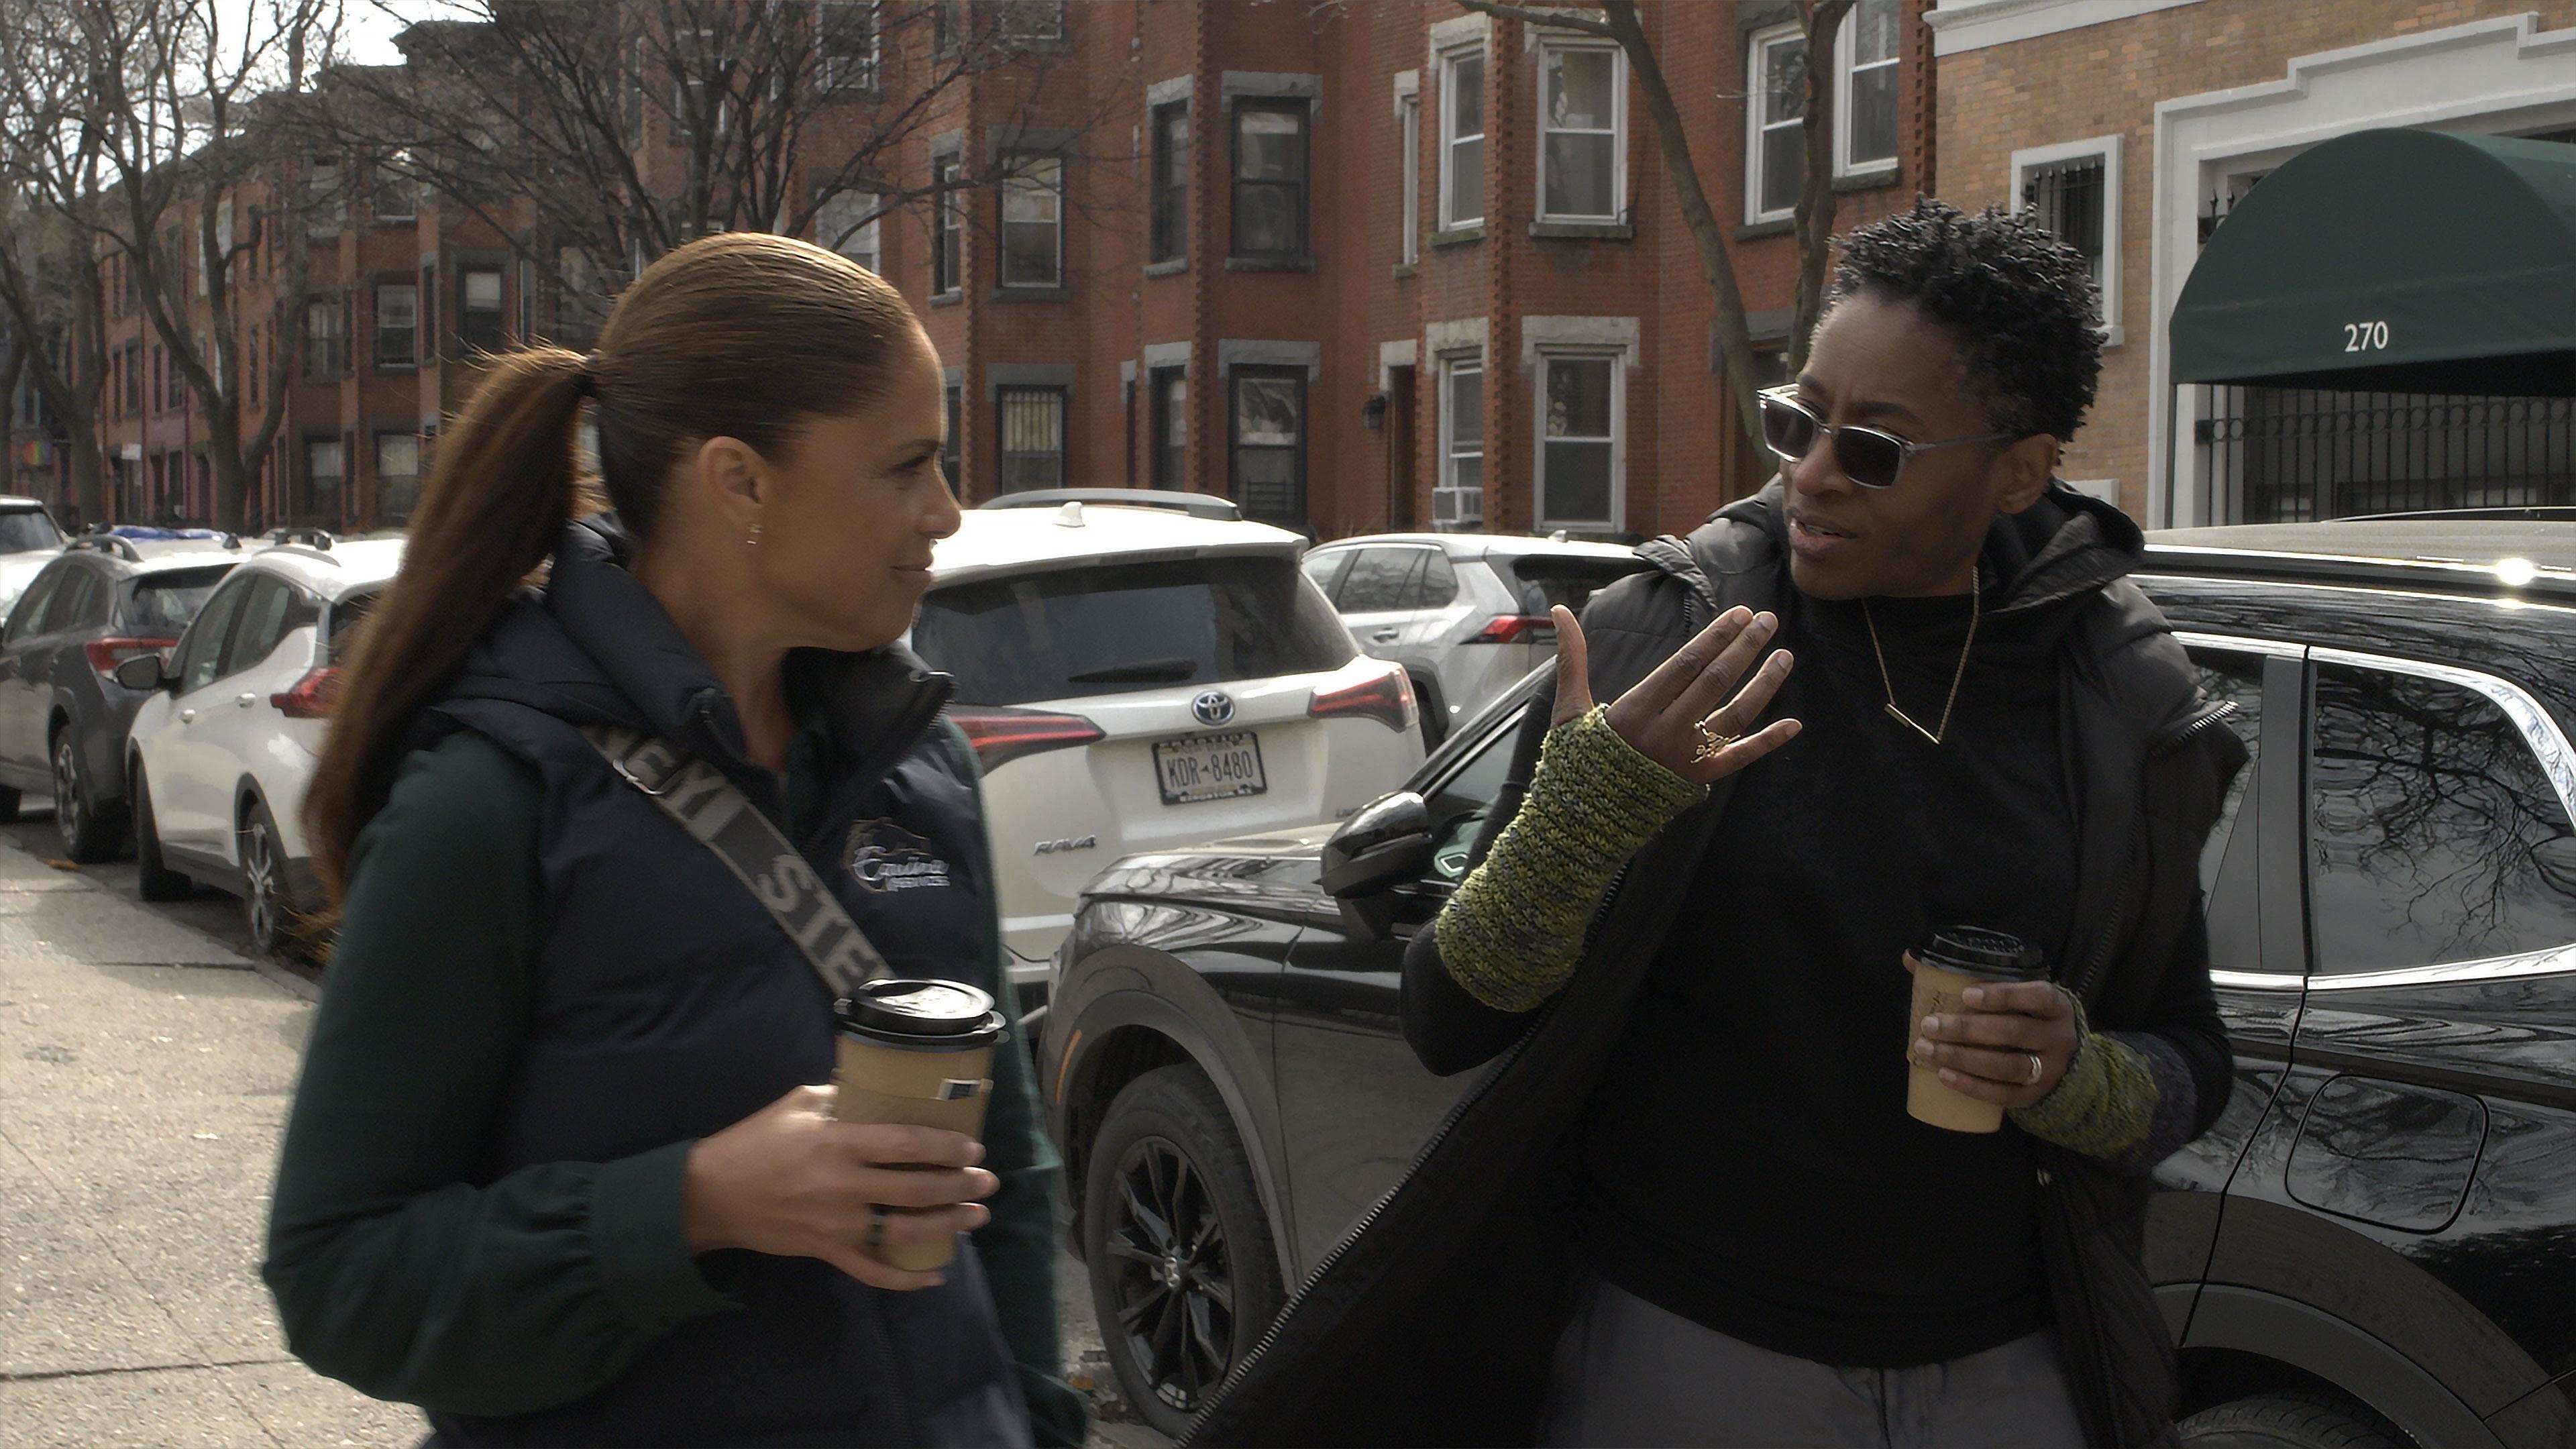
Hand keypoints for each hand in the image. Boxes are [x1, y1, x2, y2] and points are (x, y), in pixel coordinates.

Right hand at [682, 1084, 998, 1290]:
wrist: (710, 1194)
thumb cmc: (755, 1142)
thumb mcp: (798, 1104)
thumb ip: (842, 1096)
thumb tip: (880, 1087)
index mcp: (838, 1143)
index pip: (907, 1144)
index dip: (947, 1147)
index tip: (973, 1147)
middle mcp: (843, 1186)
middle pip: (916, 1189)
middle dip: (960, 1186)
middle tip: (988, 1181)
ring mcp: (837, 1224)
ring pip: (905, 1231)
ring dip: (948, 1226)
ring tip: (977, 1216)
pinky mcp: (826, 1251)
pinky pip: (873, 1272)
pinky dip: (905, 1279)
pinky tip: (935, 1277)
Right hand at [1550, 603, 1800, 783]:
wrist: (1581, 819)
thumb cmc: (1576, 759)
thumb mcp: (1568, 707)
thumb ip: (1571, 657)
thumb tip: (1557, 610)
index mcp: (1635, 710)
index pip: (1686, 665)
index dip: (1716, 637)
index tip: (1740, 613)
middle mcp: (1665, 732)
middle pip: (1714, 682)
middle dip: (1744, 648)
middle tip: (1767, 620)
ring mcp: (1685, 758)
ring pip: (1734, 715)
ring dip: (1763, 683)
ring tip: (1785, 655)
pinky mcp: (1698, 780)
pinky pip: (1739, 758)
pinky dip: (1768, 742)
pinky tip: (1794, 724)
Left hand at [1907, 972, 2081, 1108]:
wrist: (2063, 1064)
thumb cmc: (2026, 1018)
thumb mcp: (2015, 994)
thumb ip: (1971, 976)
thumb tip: (1911, 958)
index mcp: (2055, 1006)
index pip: (2037, 996)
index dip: (2003, 995)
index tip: (1965, 994)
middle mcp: (2058, 1037)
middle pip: (2014, 1032)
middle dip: (1967, 1029)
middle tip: (1930, 1025)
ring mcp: (2050, 1070)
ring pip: (2007, 1066)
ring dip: (1963, 1058)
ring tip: (1927, 1049)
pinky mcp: (2035, 1096)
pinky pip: (2004, 1095)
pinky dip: (1972, 1086)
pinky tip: (1944, 1075)